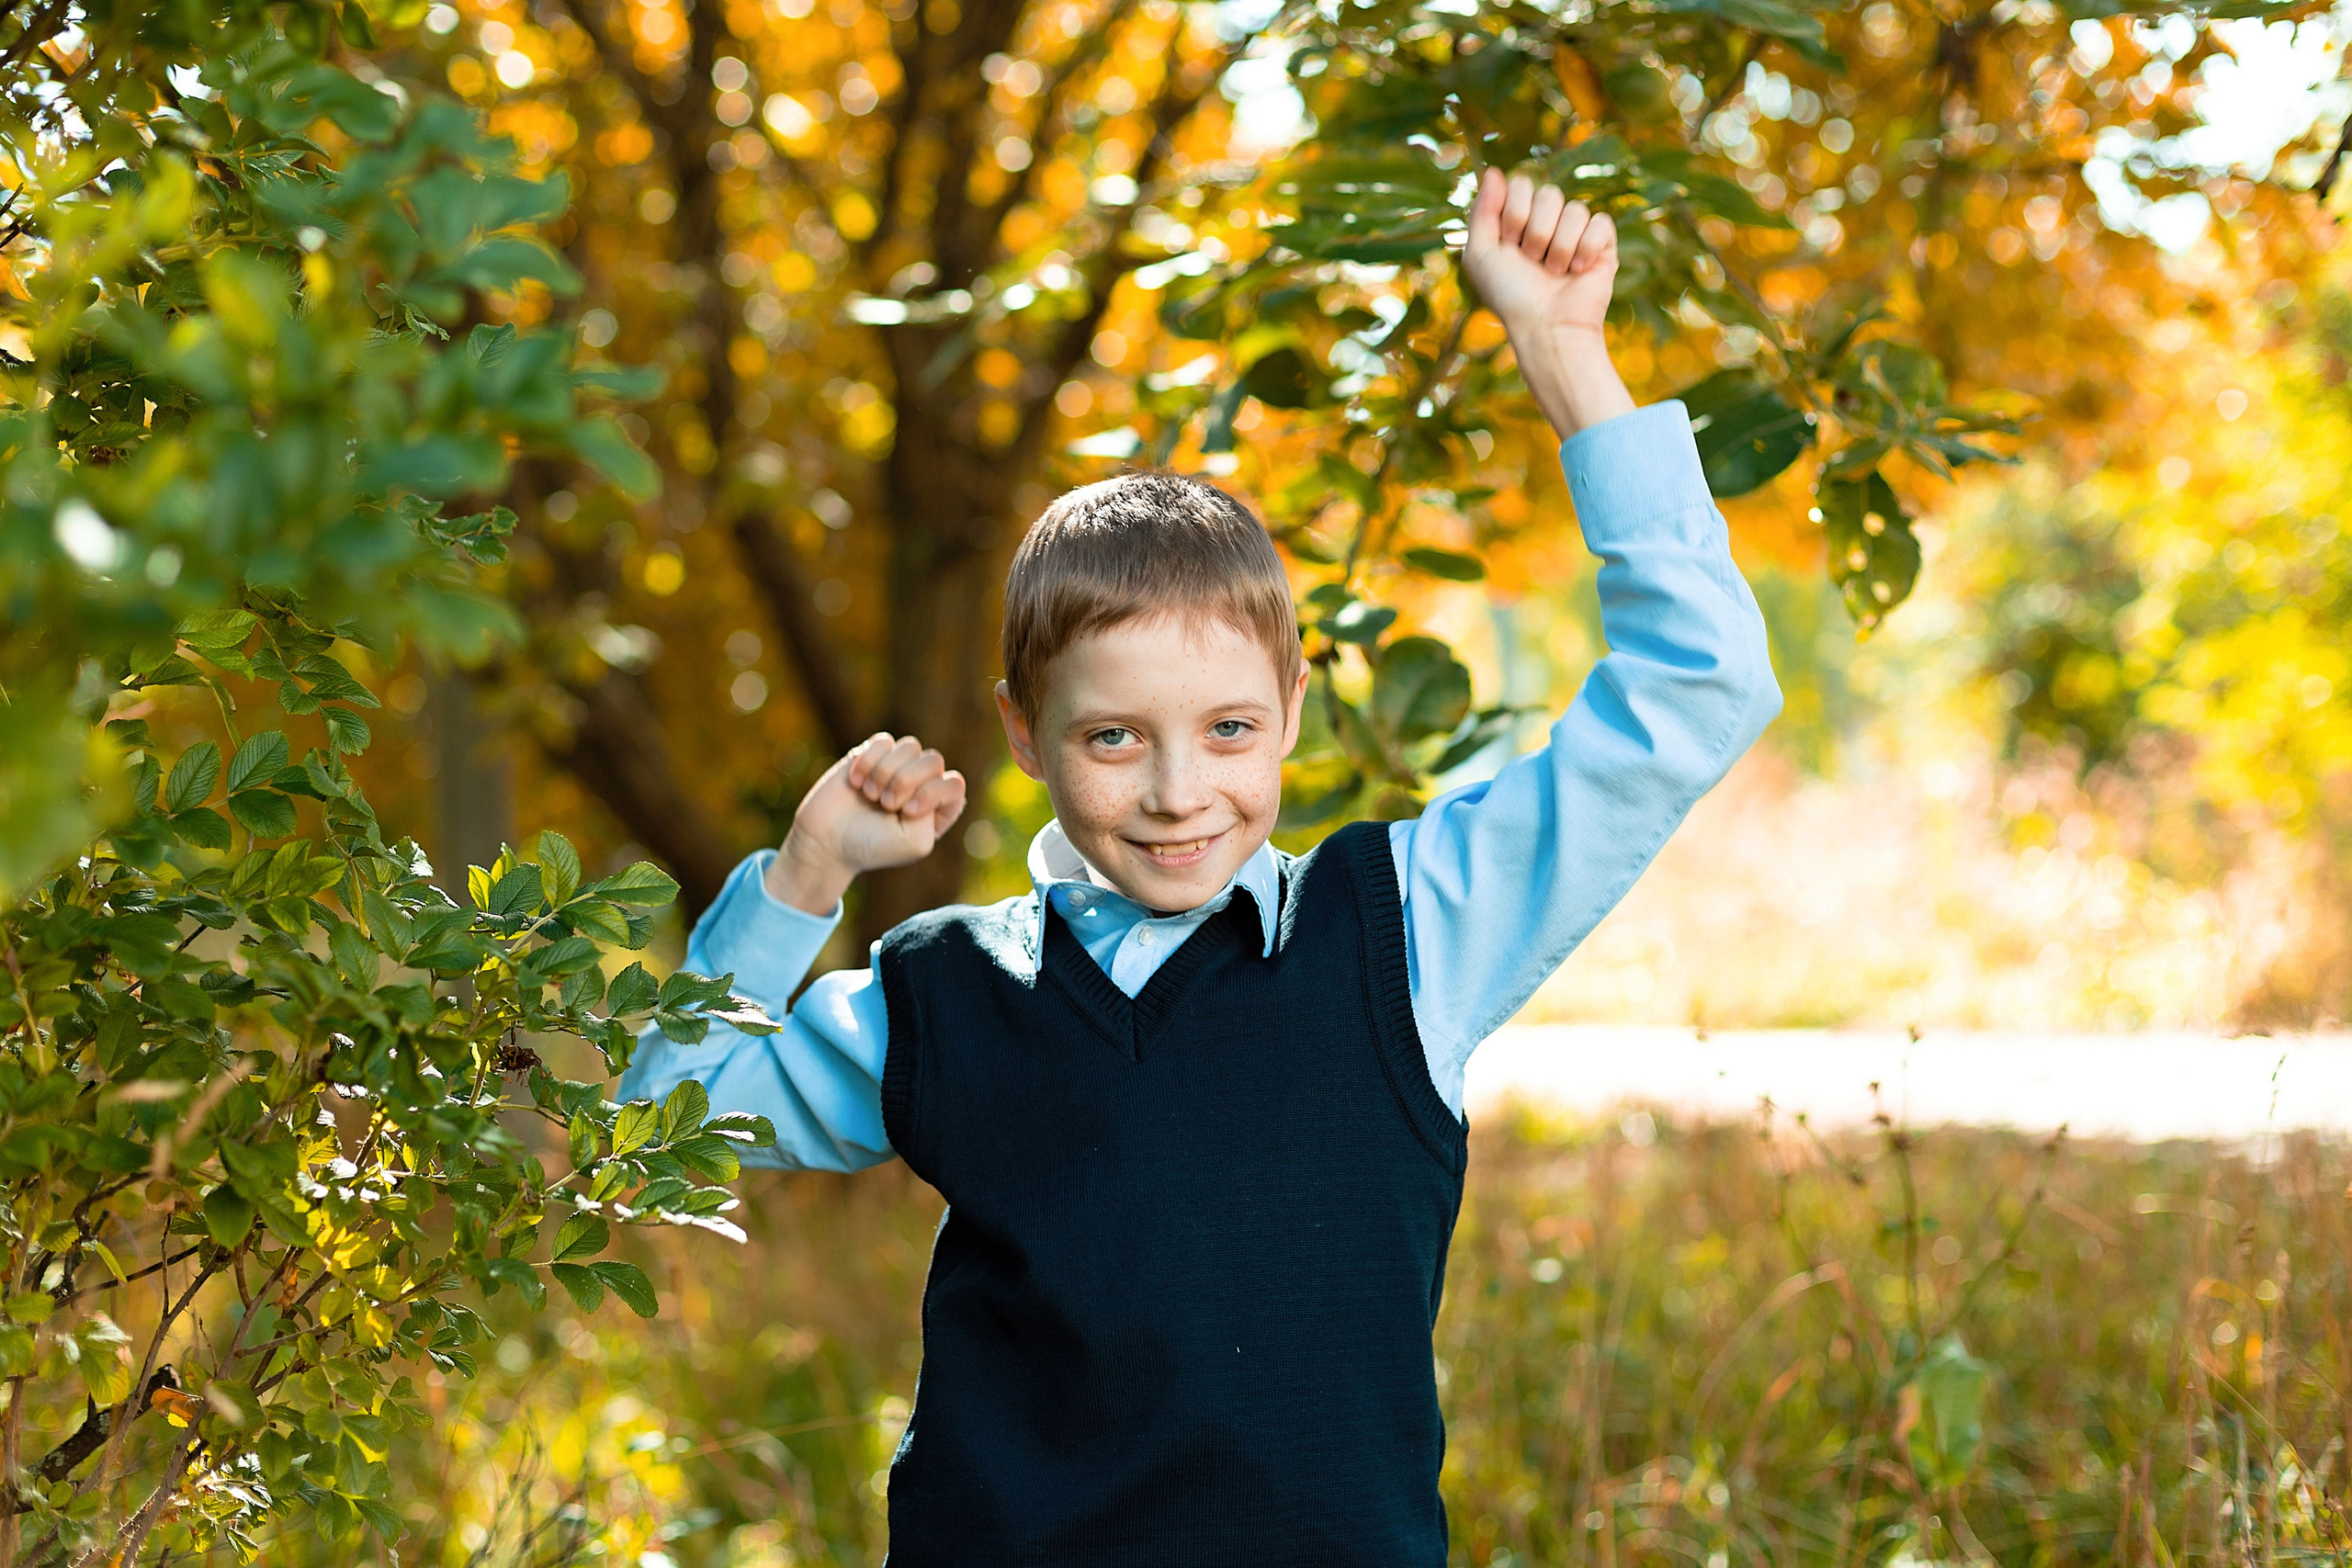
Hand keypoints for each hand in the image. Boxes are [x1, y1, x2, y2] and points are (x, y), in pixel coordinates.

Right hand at [764, 732, 968, 914]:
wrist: (825, 841)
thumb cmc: (872, 847)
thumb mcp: (916, 843)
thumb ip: (936, 812)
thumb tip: (924, 775)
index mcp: (939, 809)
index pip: (954, 784)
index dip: (932, 793)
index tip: (907, 812)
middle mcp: (922, 786)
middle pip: (934, 760)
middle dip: (906, 781)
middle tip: (885, 804)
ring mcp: (898, 768)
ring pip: (911, 746)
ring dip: (886, 771)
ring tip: (870, 794)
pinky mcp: (872, 756)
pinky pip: (884, 741)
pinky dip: (868, 761)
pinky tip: (855, 782)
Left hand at [1462, 168, 1633, 438]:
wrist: (1544, 326)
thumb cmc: (1509, 295)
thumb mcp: (1481, 254)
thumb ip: (1482, 211)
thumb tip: (1494, 170)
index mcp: (1519, 220)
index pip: (1521, 184)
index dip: (1514, 214)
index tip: (1509, 245)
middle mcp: (1548, 222)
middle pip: (1548, 193)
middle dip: (1535, 231)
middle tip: (1532, 260)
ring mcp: (1577, 231)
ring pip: (1574, 209)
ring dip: (1559, 246)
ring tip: (1555, 272)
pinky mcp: (1603, 244)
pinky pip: (1600, 222)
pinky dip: (1586, 248)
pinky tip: (1578, 270)